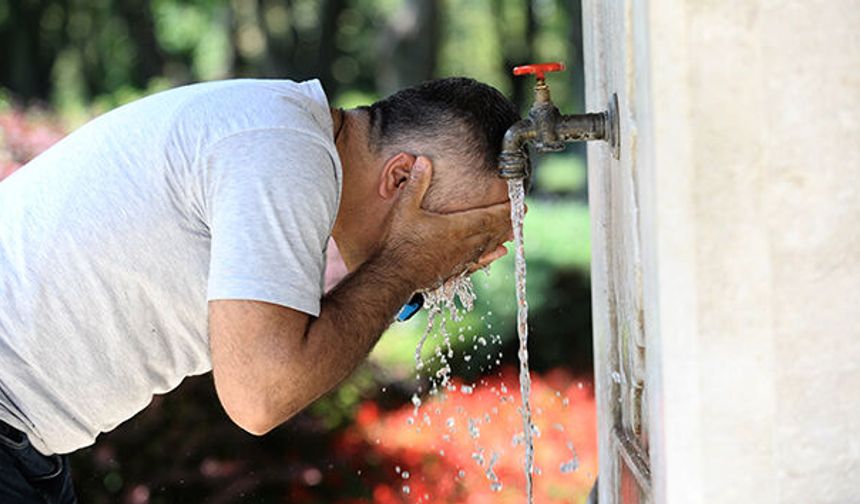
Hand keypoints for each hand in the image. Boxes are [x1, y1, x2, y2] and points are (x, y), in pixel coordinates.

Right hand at [375, 156, 511, 290]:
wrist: (394, 276)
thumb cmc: (399, 243)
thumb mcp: (405, 209)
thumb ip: (416, 184)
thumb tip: (423, 161)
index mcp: (456, 227)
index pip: (488, 216)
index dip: (505, 209)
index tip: (518, 203)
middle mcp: (463, 244)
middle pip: (493, 231)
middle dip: (508, 221)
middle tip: (522, 213)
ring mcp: (460, 259)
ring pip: (488, 246)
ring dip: (502, 236)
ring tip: (514, 230)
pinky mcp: (454, 271)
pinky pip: (478, 261)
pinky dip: (491, 255)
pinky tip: (498, 253)